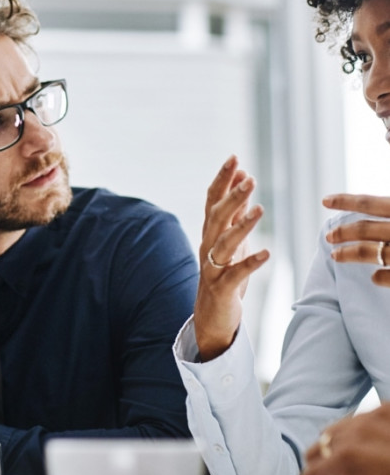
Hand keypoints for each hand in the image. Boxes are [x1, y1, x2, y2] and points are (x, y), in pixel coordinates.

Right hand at [194, 155, 268, 360]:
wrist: (211, 316)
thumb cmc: (224, 274)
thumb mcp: (231, 240)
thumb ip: (235, 212)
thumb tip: (243, 181)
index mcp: (210, 232)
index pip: (212, 200)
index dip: (222, 179)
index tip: (234, 158)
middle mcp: (207, 246)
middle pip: (216, 217)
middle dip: (232, 196)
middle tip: (249, 178)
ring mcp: (212, 267)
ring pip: (224, 242)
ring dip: (242, 225)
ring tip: (260, 209)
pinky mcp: (222, 288)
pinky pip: (236, 273)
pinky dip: (250, 263)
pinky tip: (266, 253)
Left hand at [322, 194, 389, 284]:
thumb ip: (389, 211)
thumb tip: (381, 206)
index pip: (369, 203)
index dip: (345, 201)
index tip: (324, 201)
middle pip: (363, 229)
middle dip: (342, 232)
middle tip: (328, 236)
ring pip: (369, 253)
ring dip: (348, 254)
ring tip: (335, 256)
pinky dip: (379, 277)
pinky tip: (374, 278)